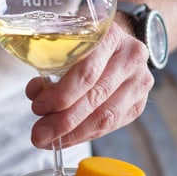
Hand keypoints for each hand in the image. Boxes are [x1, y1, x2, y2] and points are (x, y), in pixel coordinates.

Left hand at [25, 21, 153, 148]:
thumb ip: (53, 63)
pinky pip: (112, 125)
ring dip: (74, 133)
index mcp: (112, 36)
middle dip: (64, 120)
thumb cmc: (88, 42)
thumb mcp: (70, 41)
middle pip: (97, 96)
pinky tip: (68, 138)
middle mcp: (132, 57)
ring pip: (106, 116)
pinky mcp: (139, 103)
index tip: (38, 106)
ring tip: (50, 140)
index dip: (61, 94)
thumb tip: (36, 92)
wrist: (119, 44)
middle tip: (39, 133)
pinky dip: (86, 134)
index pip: (87, 71)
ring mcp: (140, 81)